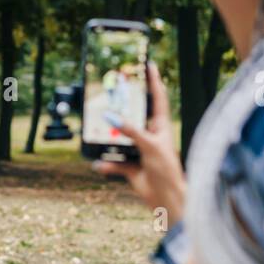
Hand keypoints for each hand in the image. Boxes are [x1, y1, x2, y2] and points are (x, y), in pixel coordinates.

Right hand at [94, 62, 185, 225]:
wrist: (166, 198)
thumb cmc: (167, 169)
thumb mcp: (150, 146)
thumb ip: (130, 130)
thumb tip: (111, 116)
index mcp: (161, 126)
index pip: (157, 97)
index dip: (153, 80)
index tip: (148, 64)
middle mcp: (150, 135)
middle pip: (134, 115)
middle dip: (123, 105)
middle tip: (112, 90)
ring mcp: (139, 150)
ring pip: (120, 138)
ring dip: (109, 137)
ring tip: (97, 126)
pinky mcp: (131, 167)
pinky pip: (114, 162)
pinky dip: (106, 164)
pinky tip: (97, 164)